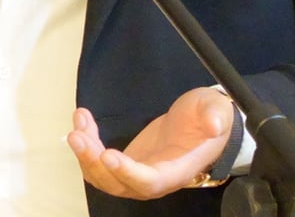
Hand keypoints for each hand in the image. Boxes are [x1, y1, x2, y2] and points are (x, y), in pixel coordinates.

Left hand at [67, 86, 231, 199]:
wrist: (199, 124)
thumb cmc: (209, 118)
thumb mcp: (216, 110)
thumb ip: (215, 116)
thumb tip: (214, 123)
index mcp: (177, 170)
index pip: (150, 181)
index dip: (128, 173)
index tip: (109, 155)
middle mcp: (154, 180)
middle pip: (119, 184)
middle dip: (94, 162)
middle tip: (78, 136)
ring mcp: (136, 174)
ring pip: (104, 177)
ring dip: (85, 155)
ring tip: (79, 124)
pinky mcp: (124, 164)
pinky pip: (99, 163)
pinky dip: (87, 144)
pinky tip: (83, 121)